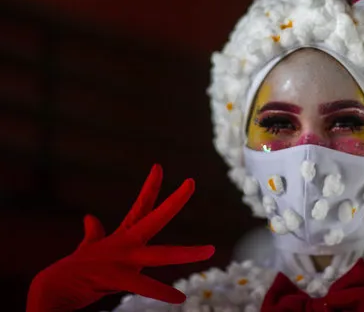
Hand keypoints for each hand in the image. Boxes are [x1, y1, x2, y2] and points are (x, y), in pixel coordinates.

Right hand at [26, 164, 214, 311]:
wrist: (50, 290)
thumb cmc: (72, 272)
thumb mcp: (88, 250)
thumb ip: (94, 235)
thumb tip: (90, 218)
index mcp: (122, 238)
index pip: (141, 207)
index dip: (151, 187)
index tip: (159, 167)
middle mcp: (125, 244)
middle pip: (156, 217)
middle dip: (175, 200)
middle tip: (191, 182)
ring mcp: (122, 260)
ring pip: (162, 254)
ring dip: (188, 254)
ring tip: (211, 250)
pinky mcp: (115, 277)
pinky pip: (143, 286)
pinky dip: (161, 292)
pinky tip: (180, 297)